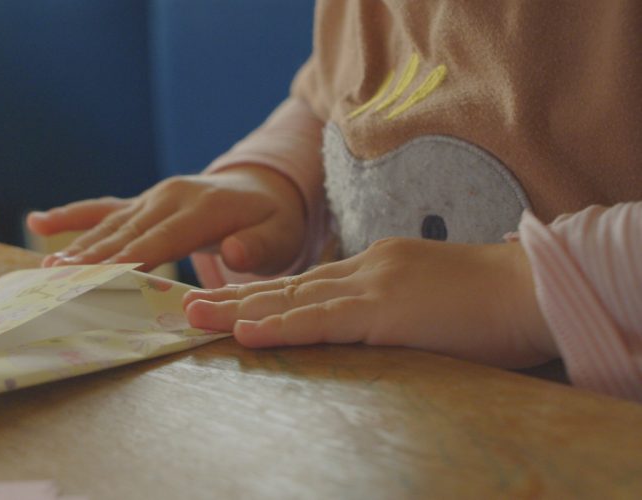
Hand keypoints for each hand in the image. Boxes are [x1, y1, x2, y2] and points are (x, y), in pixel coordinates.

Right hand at [26, 165, 305, 273]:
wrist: (263, 190)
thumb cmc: (273, 222)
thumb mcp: (280, 236)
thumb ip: (259, 247)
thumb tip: (233, 253)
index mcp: (204, 208)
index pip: (162, 239)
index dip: (130, 259)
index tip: (98, 278)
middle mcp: (172, 196)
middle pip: (127, 234)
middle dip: (92, 259)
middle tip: (56, 282)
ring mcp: (154, 196)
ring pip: (111, 225)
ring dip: (78, 247)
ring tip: (46, 271)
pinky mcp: (144, 202)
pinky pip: (105, 208)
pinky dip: (73, 216)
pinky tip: (39, 221)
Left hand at [184, 238, 557, 368]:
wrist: (534, 286)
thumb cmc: (489, 300)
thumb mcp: (428, 296)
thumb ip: (391, 306)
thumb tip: (368, 324)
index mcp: (376, 265)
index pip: (308, 281)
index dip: (263, 291)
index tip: (227, 300)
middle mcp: (366, 267)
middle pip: (289, 284)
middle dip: (233, 295)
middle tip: (185, 302)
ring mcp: (374, 285)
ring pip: (294, 298)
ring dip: (239, 309)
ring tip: (193, 316)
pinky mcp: (387, 310)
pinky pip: (323, 321)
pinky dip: (281, 325)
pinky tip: (247, 331)